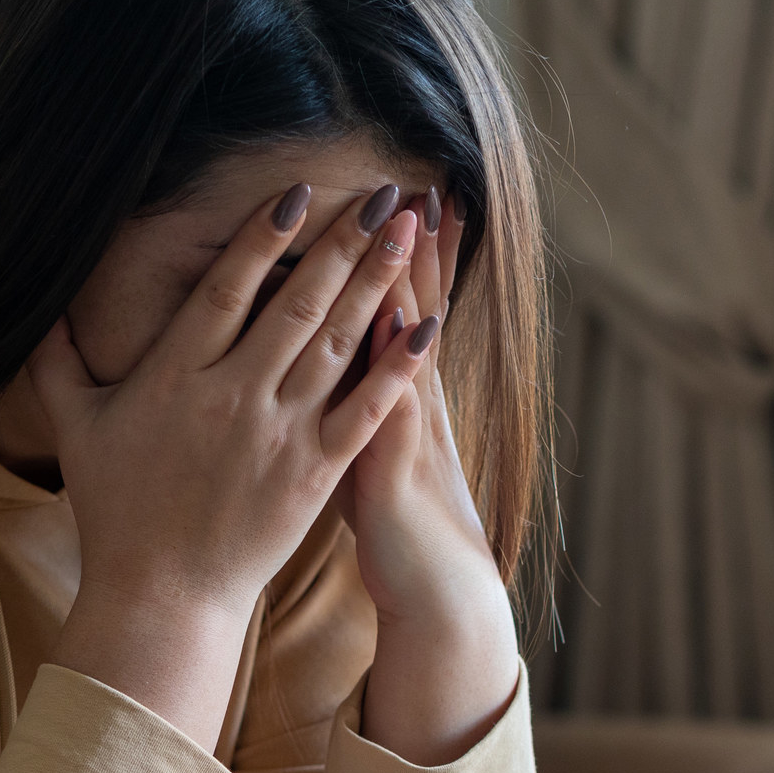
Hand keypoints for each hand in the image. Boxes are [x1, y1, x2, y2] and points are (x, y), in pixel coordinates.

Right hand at [32, 183, 432, 742]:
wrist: (161, 597)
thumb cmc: (115, 514)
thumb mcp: (75, 431)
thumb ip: (58, 363)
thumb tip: (45, 310)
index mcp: (174, 376)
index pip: (224, 289)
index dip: (262, 238)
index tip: (297, 194)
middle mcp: (232, 396)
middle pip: (296, 303)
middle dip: (341, 243)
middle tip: (380, 194)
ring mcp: (279, 434)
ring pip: (336, 344)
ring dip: (376, 284)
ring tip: (408, 233)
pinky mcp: (315, 474)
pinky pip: (366, 410)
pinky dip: (400, 366)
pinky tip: (429, 325)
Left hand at [345, 190, 523, 765]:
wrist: (443, 595)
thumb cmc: (401, 534)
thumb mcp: (377, 463)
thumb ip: (356, 412)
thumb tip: (330, 377)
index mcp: (401, 397)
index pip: (402, 309)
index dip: (405, 256)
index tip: (407, 196)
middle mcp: (410, 401)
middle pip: (411, 306)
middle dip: (413, 246)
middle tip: (419, 178)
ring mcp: (407, 427)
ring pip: (407, 338)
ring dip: (409, 278)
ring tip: (412, 218)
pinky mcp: (394, 462)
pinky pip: (391, 397)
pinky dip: (392, 354)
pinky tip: (387, 312)